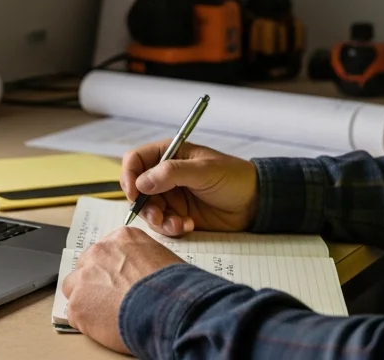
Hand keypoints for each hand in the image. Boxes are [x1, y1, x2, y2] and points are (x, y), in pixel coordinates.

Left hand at [62, 227, 183, 353]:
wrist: (168, 308)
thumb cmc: (174, 287)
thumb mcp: (162, 259)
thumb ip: (142, 261)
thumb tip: (139, 275)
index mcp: (122, 238)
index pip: (105, 251)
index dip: (111, 269)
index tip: (116, 281)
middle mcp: (100, 251)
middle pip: (86, 266)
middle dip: (95, 282)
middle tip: (110, 298)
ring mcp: (85, 277)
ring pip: (74, 288)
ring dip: (87, 299)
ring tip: (106, 314)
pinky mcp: (78, 303)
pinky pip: (75, 314)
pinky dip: (87, 322)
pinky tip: (105, 326)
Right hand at [120, 141, 257, 236]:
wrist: (255, 203)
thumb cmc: (233, 177)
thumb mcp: (204, 170)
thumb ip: (172, 173)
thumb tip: (142, 182)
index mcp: (169, 154)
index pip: (135, 160)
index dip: (129, 176)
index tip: (134, 193)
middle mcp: (165, 175)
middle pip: (137, 190)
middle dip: (144, 205)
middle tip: (158, 217)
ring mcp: (171, 196)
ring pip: (148, 210)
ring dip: (159, 220)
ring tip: (178, 224)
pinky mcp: (178, 215)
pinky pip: (163, 225)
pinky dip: (171, 228)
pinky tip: (187, 226)